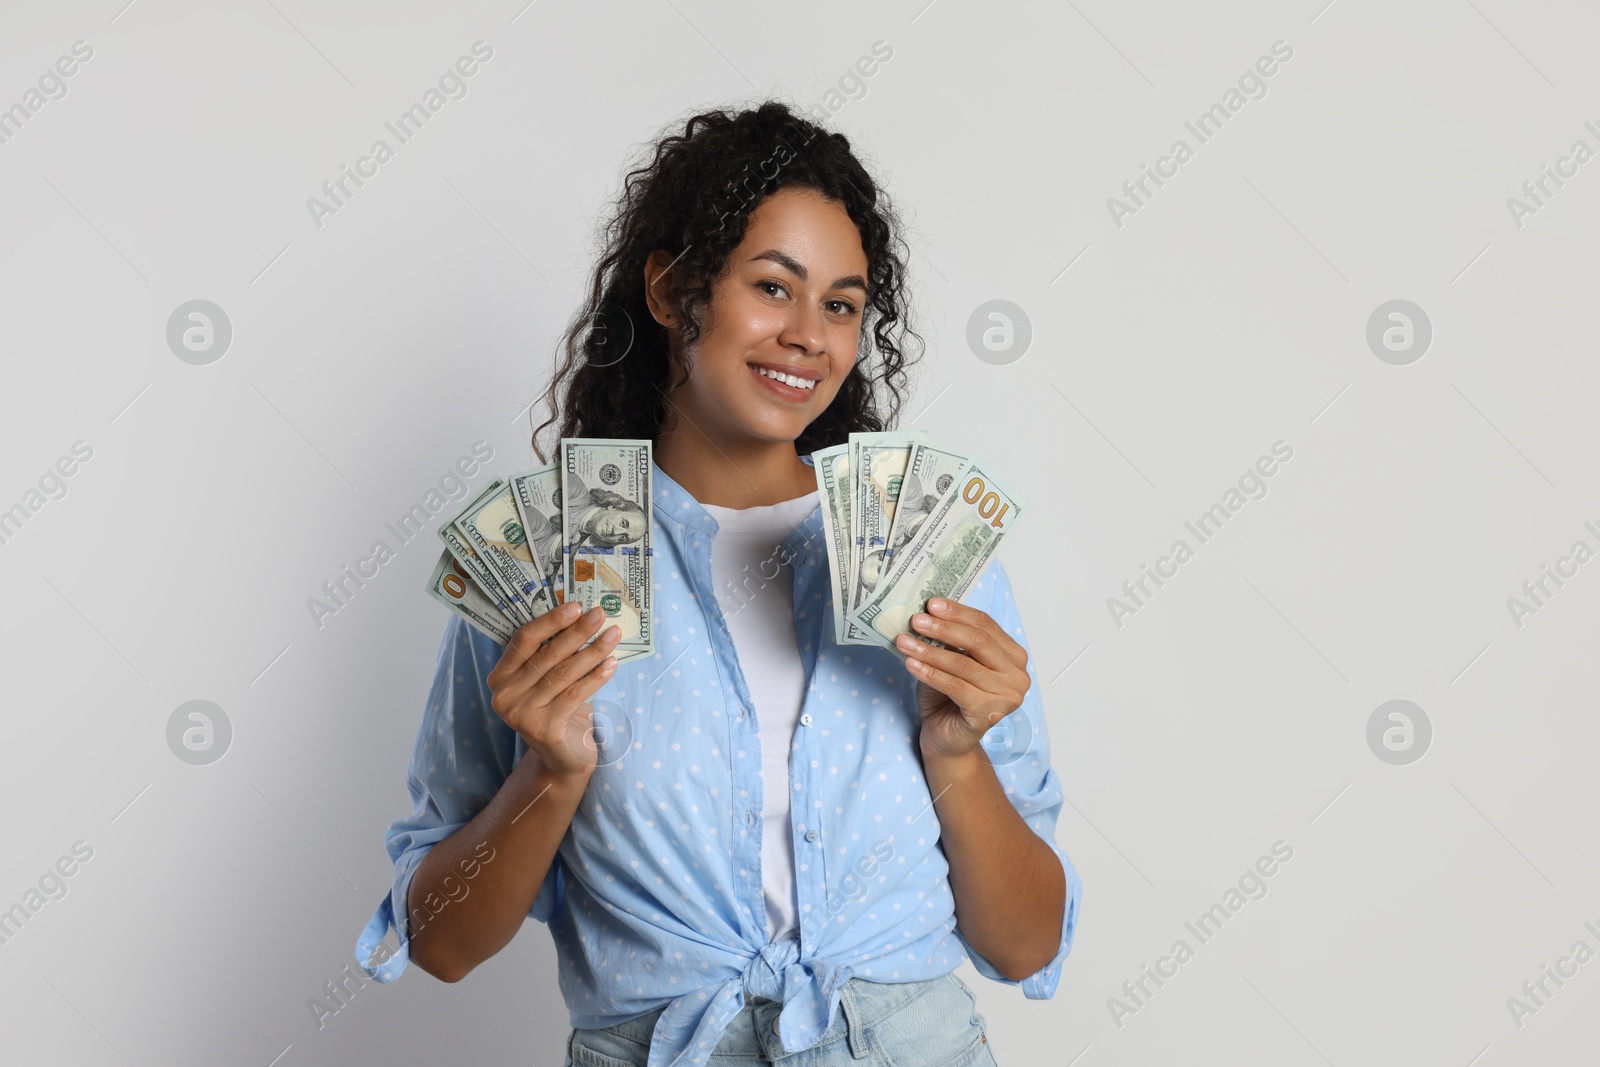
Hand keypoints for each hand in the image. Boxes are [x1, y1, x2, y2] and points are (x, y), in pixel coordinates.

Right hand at [485, 601, 621, 780]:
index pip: (522, 640)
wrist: (563, 758)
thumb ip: (552, 653)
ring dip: (592, 651)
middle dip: (577, 632)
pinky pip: (575, 695)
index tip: (576, 606)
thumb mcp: (548, 680)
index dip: (550, 620)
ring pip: (563, 673)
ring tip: (613, 635)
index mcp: (500, 677)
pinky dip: (596, 677)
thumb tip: (580, 614)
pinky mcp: (543, 729)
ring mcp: (521, 714)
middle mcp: (504, 695)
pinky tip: (612, 664)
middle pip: (546, 654)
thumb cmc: (558, 710)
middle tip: (600, 614)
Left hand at [895, 597, 1029, 763]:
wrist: (945, 738)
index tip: (931, 604)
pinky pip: (956, 687)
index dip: (958, 613)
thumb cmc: (947, 697)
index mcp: (1013, 656)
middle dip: (945, 628)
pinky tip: (911, 664)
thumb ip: (949, 639)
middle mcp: (1018, 676)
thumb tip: (928, 611)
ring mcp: (1007, 697)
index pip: (986, 625)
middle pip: (979, 642)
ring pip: (964, 665)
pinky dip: (930, 673)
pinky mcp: (989, 714)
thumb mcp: (950, 660)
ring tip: (904, 641)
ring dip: (930, 650)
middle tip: (917, 620)